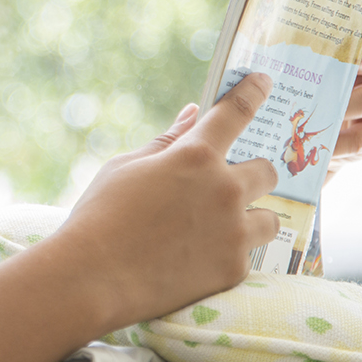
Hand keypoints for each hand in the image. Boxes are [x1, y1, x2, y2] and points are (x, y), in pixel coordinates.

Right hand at [53, 73, 280, 330]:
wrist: (91, 279)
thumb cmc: (99, 216)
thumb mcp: (125, 168)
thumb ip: (166, 141)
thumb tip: (193, 114)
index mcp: (195, 156)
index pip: (236, 112)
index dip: (253, 91)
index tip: (264, 83)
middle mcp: (224, 190)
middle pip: (267, 171)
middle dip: (251, 174)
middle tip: (227, 186)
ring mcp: (234, 233)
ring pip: (269, 218)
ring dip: (251, 218)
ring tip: (220, 230)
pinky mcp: (233, 270)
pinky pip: (247, 255)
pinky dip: (228, 255)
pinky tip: (198, 261)